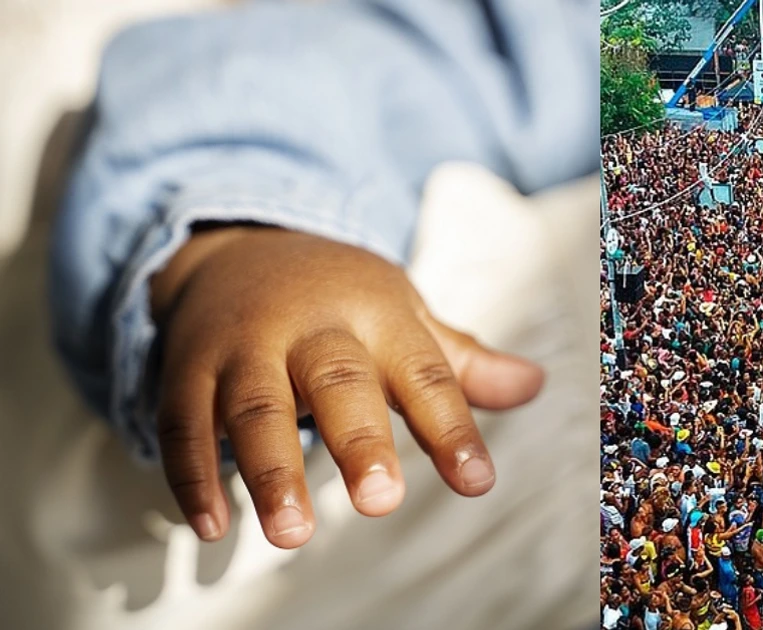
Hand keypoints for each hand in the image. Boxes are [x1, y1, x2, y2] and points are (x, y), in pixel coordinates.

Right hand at [150, 226, 543, 547]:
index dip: (451, 427)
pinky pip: (184, 422)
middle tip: (381, 500)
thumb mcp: (403, 317)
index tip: (477, 481)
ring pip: (255, 407)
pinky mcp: (187, 369)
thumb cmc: (338, 299)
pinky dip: (194, 474)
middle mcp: (311, 329)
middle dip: (359, 441)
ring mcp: (244, 346)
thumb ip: (462, 362)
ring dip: (271, 471)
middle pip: (338, 382)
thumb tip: (533, 384)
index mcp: (377, 316)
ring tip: (293, 532)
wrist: (238, 245)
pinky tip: (214, 526)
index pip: (424, 373)